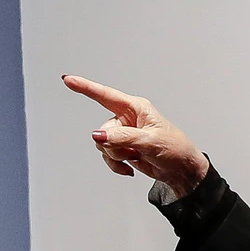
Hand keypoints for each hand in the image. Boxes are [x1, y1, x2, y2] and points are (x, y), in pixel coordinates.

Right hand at [63, 74, 209, 196]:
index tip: (68, 80)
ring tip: (135, 157)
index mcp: (136, 108)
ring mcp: (124, 134)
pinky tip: (130, 168)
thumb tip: (98, 136)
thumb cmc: (174, 149)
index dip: (85, 87)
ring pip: (103, 144)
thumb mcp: (149, 141)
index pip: (105, 95)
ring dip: (116, 155)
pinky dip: (116, 164)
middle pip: (103, 130)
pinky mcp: (123, 148)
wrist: (181, 171)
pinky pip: (107, 156)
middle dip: (114, 144)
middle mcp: (127, 118)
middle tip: (133, 151)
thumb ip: (122, 137)